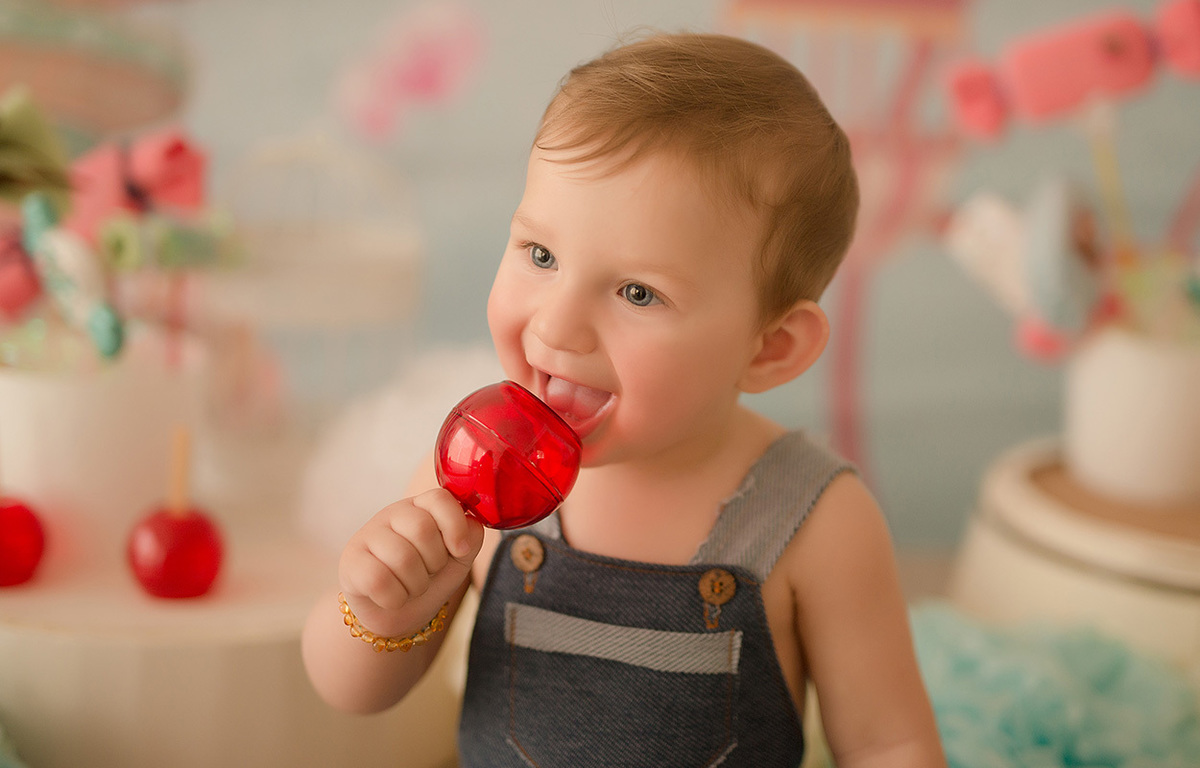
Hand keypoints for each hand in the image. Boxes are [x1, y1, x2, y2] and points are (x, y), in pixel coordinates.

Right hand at [338, 488, 484, 635]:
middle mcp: (392, 514)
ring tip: (410, 586)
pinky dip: (394, 598)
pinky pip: (378, 581)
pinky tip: (391, 597)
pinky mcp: (349, 562)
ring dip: (416, 585)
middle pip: (422, 529)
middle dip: (434, 562)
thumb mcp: (458, 559)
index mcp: (421, 507)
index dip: (455, 526)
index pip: (440, 498)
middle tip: (428, 573)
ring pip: (402, 558)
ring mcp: (367, 536)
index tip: (459, 551)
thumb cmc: (428, 579)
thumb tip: (470, 524)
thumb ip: (470, 537)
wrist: (397, 614)